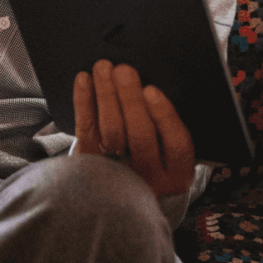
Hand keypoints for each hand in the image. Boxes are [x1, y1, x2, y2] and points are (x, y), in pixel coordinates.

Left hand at [72, 60, 194, 198]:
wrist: (122, 194)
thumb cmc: (157, 156)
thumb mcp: (173, 150)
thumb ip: (170, 127)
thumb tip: (154, 85)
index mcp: (178, 174)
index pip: (177, 146)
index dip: (164, 116)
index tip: (151, 89)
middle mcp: (151, 180)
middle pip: (141, 137)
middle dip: (131, 99)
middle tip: (124, 70)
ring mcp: (119, 177)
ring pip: (112, 133)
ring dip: (107, 95)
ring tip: (104, 68)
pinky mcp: (89, 169)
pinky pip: (86, 133)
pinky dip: (84, 103)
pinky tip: (85, 80)